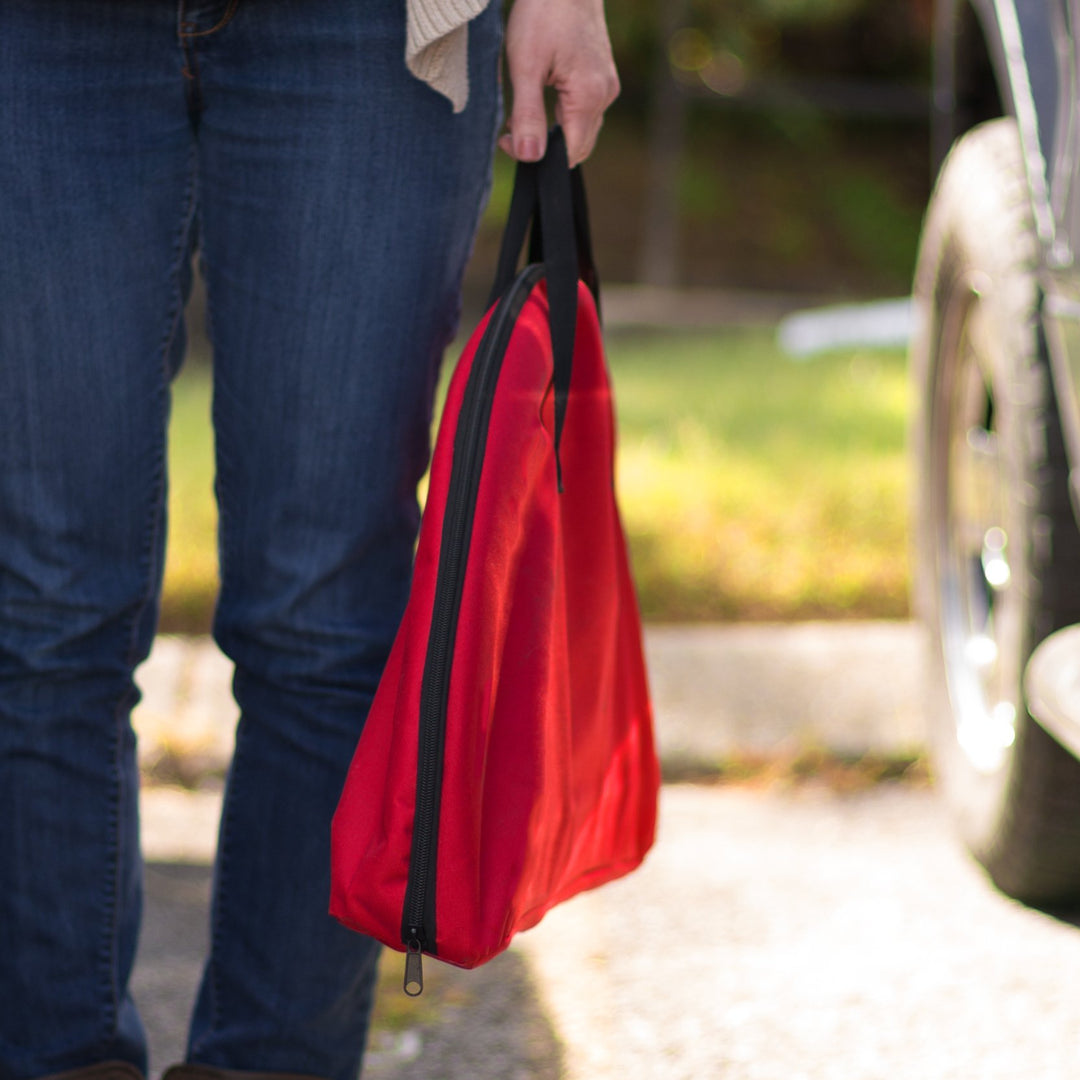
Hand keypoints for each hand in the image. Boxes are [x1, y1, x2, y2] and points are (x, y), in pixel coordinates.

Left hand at [498, 0, 619, 166]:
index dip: (539, 157)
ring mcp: (606, 85)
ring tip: (522, 109)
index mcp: (589, 97)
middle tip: (511, 130)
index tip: (508, 141)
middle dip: (545, 146)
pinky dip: (561, 114)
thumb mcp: (526, 66)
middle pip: (577, 144)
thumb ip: (528, 115)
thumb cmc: (543, 12)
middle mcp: (604, 95)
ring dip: (552, 130)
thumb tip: (530, 156)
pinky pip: (583, 110)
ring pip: (580, 128)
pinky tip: (540, 94)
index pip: (569, 153)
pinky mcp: (601, 75)